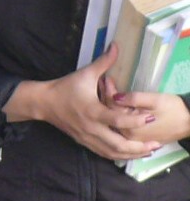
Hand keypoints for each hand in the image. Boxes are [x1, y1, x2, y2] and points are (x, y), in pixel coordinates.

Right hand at [14, 45, 164, 159]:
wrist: (43, 103)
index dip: (135, 120)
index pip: (117, 120)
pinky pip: (103, 153)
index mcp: (92, 111)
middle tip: (156, 144)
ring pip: (111, 152)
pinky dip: (118, 155)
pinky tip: (130, 154)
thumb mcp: (85, 74)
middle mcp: (90, 128)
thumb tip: (116, 45)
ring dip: (131, 154)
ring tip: (148, 152)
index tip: (150, 117)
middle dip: (138, 147)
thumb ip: (104, 62)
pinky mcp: (84, 141)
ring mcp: (86, 137)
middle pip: (117, 144)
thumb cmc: (65, 88)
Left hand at [100, 74, 189, 145]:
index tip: (106, 78)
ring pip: (112, 122)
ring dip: (108, 108)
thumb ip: (134, 99)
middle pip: (109, 115)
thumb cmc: (174, 110)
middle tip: (102, 83)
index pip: (112, 106)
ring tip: (105, 93)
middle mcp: (125, 136)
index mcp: (128, 126)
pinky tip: (112, 108)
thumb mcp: (155, 101)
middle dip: (105, 98)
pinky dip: (113, 117)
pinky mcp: (135, 139)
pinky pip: (119, 128)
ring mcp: (129, 139)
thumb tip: (115, 95)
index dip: (108, 90)